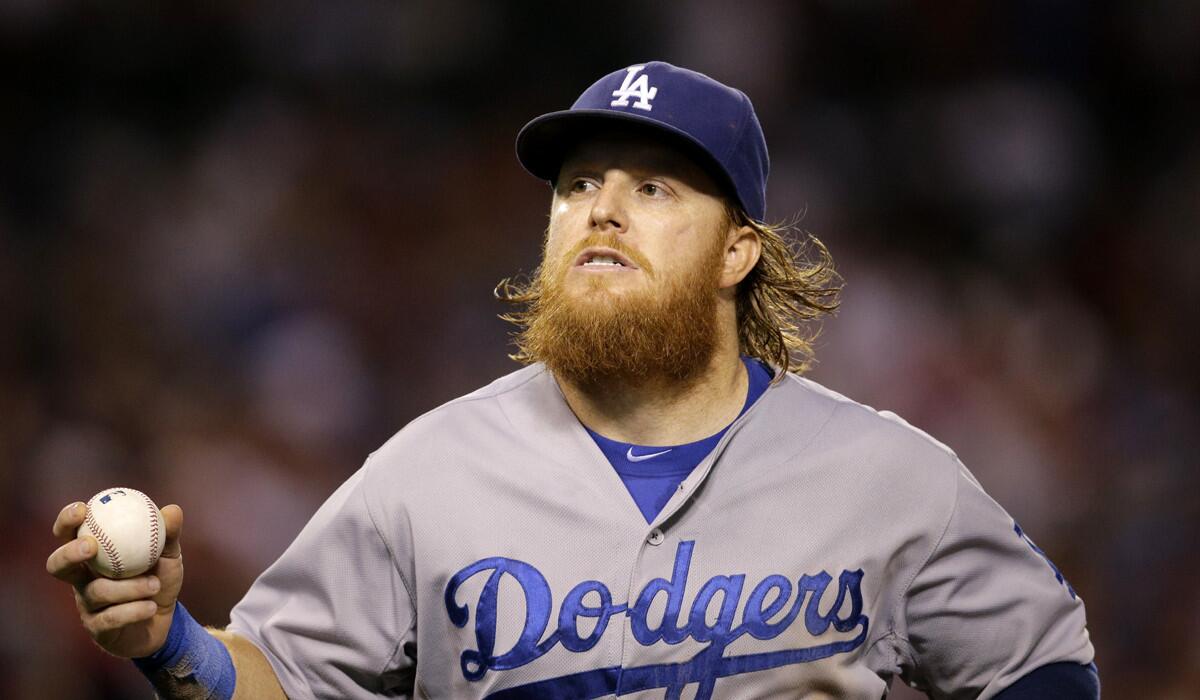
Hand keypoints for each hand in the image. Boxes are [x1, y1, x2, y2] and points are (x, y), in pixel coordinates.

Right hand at [46, 501, 185, 657]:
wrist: (166, 621)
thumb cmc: (160, 580)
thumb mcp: (169, 556)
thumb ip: (168, 534)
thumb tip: (172, 510)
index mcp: (93, 556)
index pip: (68, 535)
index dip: (66, 522)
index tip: (82, 508)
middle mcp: (83, 579)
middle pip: (57, 566)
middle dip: (69, 553)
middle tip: (92, 545)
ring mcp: (87, 605)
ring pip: (97, 592)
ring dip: (128, 587)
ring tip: (154, 585)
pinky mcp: (98, 629)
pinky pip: (111, 618)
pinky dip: (134, 610)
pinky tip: (151, 607)